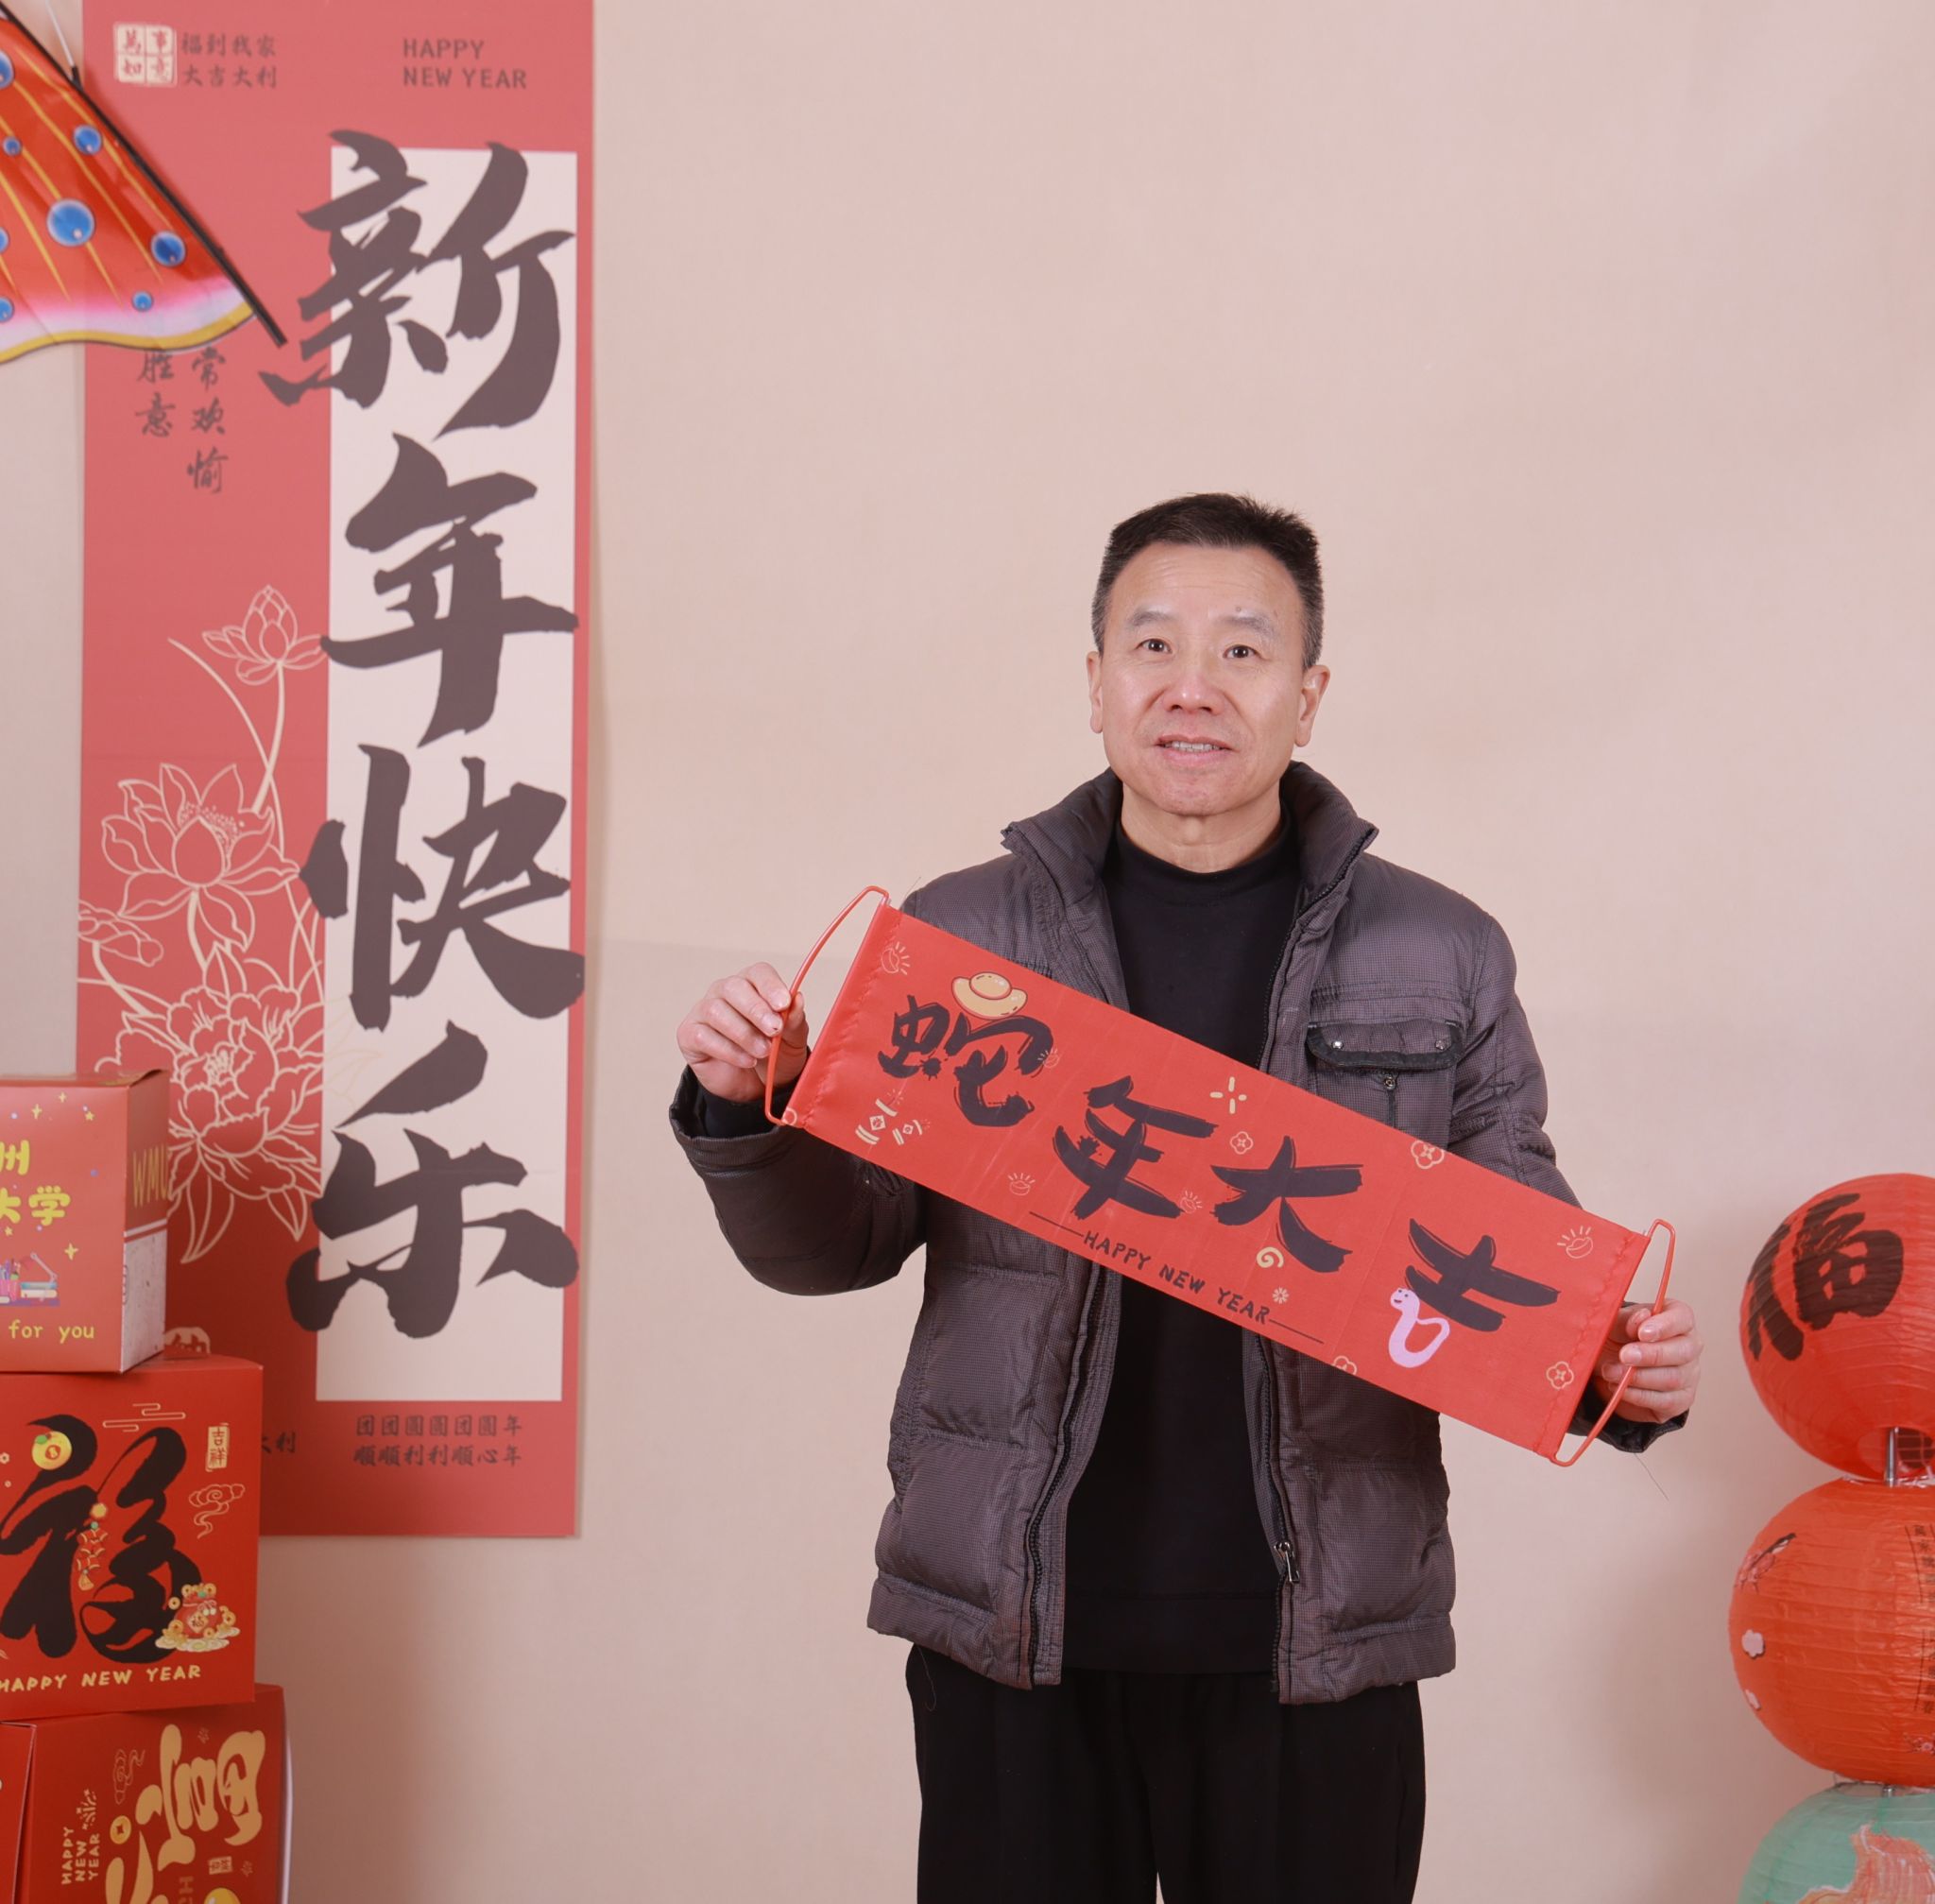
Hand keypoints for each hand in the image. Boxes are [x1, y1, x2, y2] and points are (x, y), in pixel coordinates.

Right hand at [676, 962, 810, 1104]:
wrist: (757, 1086)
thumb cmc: (775, 1055)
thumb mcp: (793, 1040)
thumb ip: (794, 1020)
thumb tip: (797, 998)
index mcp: (753, 985)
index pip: (758, 973)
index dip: (770, 986)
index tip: (784, 1004)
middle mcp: (725, 992)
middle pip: (733, 987)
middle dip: (756, 1010)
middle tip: (774, 1030)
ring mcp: (704, 1011)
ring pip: (716, 1010)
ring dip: (743, 1034)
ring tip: (763, 1052)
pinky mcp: (689, 1034)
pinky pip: (702, 1036)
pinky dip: (728, 1050)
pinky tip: (746, 1061)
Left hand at [1588, 1298, 1699, 1423]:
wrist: (1611, 1369)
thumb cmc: (1618, 1339)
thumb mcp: (1615, 1324)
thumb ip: (1627, 1319)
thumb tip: (1642, 1317)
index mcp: (1678, 1320)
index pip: (1683, 1318)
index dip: (1664, 1325)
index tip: (1641, 1333)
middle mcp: (1689, 1346)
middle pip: (1683, 1351)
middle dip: (1652, 1355)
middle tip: (1625, 1355)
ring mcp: (1689, 1375)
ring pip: (1673, 1378)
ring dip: (1639, 1377)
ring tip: (1611, 1372)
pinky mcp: (1681, 1400)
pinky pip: (1666, 1401)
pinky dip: (1640, 1396)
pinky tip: (1621, 1389)